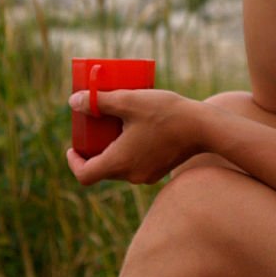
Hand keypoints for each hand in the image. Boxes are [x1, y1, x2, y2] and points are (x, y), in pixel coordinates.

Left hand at [66, 89, 202, 185]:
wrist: (203, 127)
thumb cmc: (164, 113)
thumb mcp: (128, 101)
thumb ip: (99, 102)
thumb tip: (73, 101)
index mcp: (119, 162)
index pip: (85, 175)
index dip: (74, 162)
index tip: (72, 147)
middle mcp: (130, 175)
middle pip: (102, 168)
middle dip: (94, 148)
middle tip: (95, 126)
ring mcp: (146, 175)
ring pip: (120, 165)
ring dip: (113, 147)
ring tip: (118, 122)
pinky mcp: (159, 169)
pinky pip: (136, 163)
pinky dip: (130, 149)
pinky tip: (139, 127)